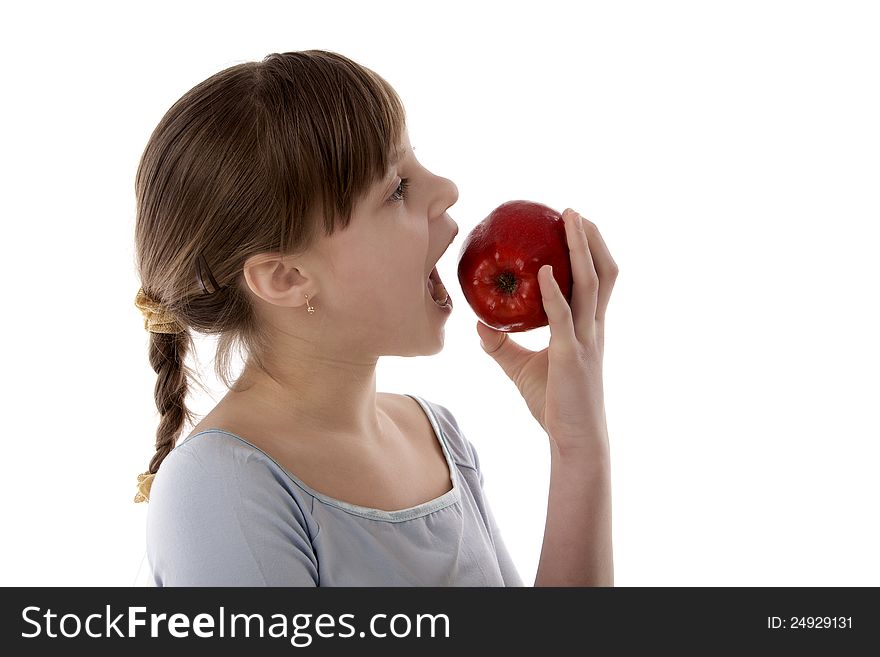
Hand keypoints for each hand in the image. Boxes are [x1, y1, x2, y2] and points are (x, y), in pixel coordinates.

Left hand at [476, 208, 618, 454]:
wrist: (574, 439)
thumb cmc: (555, 403)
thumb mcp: (522, 369)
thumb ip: (502, 346)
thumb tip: (479, 325)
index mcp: (588, 328)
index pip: (596, 280)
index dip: (590, 250)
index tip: (573, 224)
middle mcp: (594, 328)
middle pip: (603, 272)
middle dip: (591, 239)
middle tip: (572, 212)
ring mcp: (587, 340)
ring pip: (591, 285)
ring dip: (580, 250)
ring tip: (569, 222)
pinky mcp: (573, 357)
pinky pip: (565, 318)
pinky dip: (556, 293)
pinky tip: (545, 273)